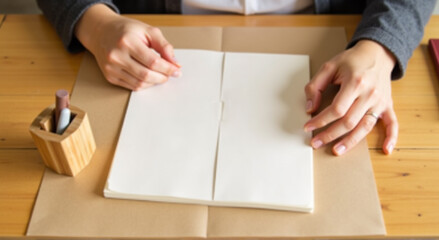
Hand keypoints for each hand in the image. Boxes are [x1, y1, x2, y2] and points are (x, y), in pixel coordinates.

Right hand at [75, 4, 180, 89]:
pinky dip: (144, 84)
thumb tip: (175, 63)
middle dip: (162, 77)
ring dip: (154, 82)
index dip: (168, 68)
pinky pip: (132, 86)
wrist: (101, 32)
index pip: (153, 61)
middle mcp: (116, 55)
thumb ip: (164, 46)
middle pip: (146, 75)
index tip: (177, 70)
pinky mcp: (110, 76)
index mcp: (127, 41)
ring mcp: (111, 67)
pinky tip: (149, 77)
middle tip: (170, 74)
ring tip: (160, 75)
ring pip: (139, 83)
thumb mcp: (147, 31)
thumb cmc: (126, 30)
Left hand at [304, 40, 397, 154]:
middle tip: (315, 143)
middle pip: (349, 122)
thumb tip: (310, 108)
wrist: (377, 53)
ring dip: (350, 142)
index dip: (320, 121)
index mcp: (355, 83)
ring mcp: (380, 101)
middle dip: (330, 135)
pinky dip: (391, 137)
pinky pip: (393, 123)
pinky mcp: (387, 105)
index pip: (336, 109)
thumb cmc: (351, 60)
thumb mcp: (329, 67)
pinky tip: (386, 150)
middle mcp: (369, 94)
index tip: (308, 127)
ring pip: (365, 127)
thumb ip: (315, 86)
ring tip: (336, 150)